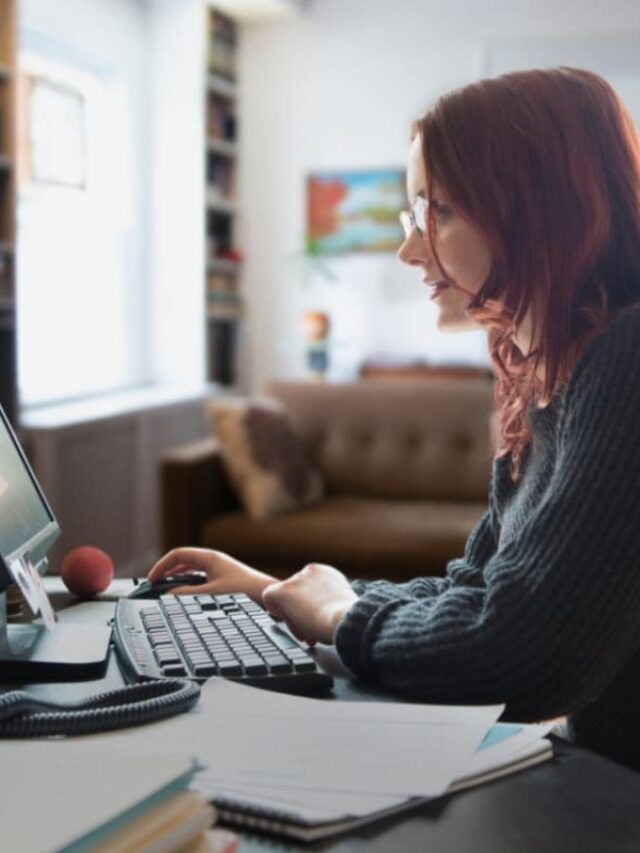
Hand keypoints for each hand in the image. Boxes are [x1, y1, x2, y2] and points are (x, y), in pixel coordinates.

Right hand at [147, 547, 276, 601]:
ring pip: (191, 571)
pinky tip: (185, 598)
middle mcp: (214, 561)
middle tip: (154, 586)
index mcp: (209, 557)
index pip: (178, 554)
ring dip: (177, 580)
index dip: (161, 566)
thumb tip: (167, 596)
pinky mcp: (224, 580)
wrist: (267, 597)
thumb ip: (186, 595)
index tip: (151, 580)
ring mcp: (219, 570)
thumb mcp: (210, 594)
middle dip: (167, 572)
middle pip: (183, 561)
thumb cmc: (244, 592)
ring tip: (165, 592)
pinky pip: (199, 579)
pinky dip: (188, 586)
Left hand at [262, 563, 357, 645]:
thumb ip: (329, 603)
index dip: (311, 608)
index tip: (316, 623)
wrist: (347, 619)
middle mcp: (311, 571)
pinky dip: (274, 610)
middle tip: (310, 633)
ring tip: (305, 633)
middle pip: (296, 594)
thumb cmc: (348, 619)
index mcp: (327, 573)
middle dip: (301, 614)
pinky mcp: (284, 590)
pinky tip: (286, 621)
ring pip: (285, 599)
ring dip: (292, 617)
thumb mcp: (341, 605)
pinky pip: (269, 597)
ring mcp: (296, 579)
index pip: (309, 589)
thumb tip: (319, 614)